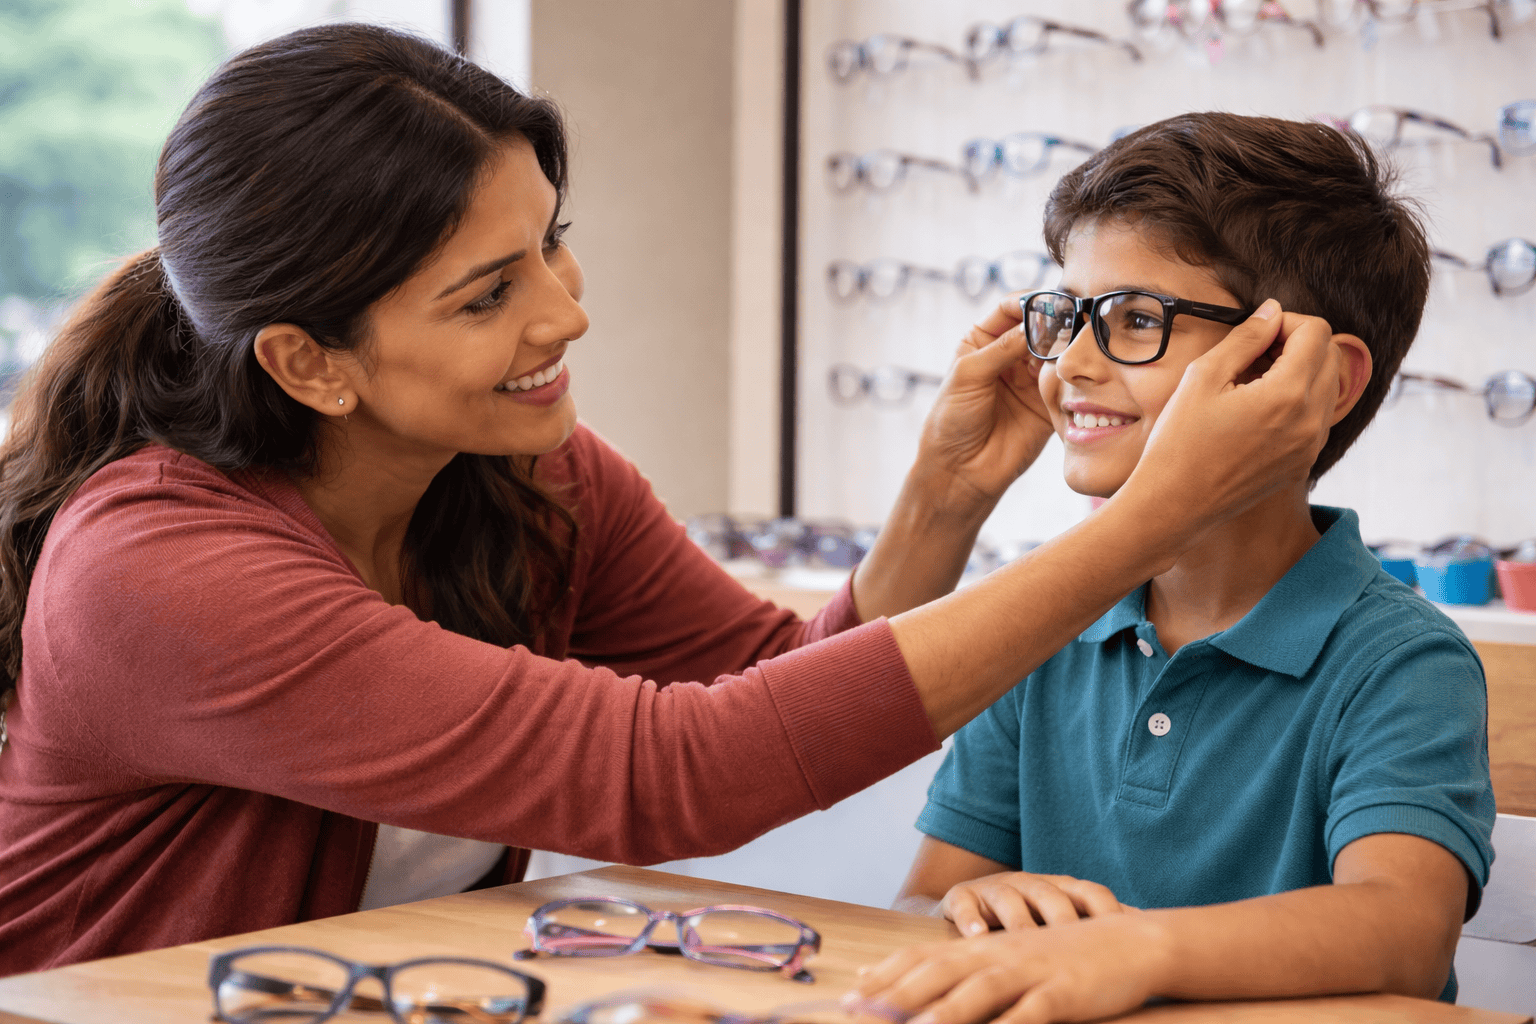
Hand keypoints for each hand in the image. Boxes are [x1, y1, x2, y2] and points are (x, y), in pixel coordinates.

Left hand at [846, 913, 1168, 1023]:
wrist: (1131, 942)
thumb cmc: (1062, 958)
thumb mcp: (1008, 958)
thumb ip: (961, 972)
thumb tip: (906, 989)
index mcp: (983, 948)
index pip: (921, 959)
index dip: (883, 979)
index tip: (845, 1000)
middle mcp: (999, 955)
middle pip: (938, 974)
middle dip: (895, 996)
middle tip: (856, 1014)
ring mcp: (1031, 972)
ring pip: (978, 992)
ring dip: (942, 1014)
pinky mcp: (1064, 992)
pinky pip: (1032, 1012)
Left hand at [914, 295, 1055, 515]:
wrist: (960, 471)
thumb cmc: (951, 421)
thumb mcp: (968, 376)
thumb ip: (1001, 348)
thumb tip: (1036, 322)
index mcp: (983, 341)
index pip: (1012, 308)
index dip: (1030, 301)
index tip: (1048, 302)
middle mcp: (1010, 355)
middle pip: (1040, 326)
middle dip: (1053, 322)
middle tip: (1067, 322)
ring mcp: (1031, 378)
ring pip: (1057, 351)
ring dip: (1065, 347)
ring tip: (1069, 347)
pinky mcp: (1048, 403)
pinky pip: (1066, 382)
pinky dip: (1071, 375)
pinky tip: (1070, 375)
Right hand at [940, 871, 1133, 936]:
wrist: (966, 916)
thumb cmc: (1028, 927)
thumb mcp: (1061, 927)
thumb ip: (1097, 933)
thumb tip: (1158, 942)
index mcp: (1063, 890)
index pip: (1093, 894)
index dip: (1111, 913)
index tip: (1132, 938)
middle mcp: (1031, 884)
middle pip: (1053, 896)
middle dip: (1065, 920)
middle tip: (1078, 947)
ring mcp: (995, 889)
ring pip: (1009, 899)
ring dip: (1017, 922)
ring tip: (1024, 944)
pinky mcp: (960, 897)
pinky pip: (963, 904)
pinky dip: (969, 919)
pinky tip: (977, 936)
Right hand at [1118, 300, 1339, 547]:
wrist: (1174, 505)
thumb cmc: (1179, 442)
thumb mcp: (1203, 377)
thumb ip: (1246, 338)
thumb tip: (1272, 312)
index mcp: (1288, 395)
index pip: (1316, 332)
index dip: (1286, 322)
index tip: (1256, 333)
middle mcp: (1310, 421)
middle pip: (1330, 356)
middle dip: (1298, 344)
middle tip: (1255, 354)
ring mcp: (1310, 446)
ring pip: (1328, 386)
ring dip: (1300, 372)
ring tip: (1254, 381)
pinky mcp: (1302, 463)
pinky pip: (1316, 417)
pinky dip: (1298, 402)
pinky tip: (1257, 409)